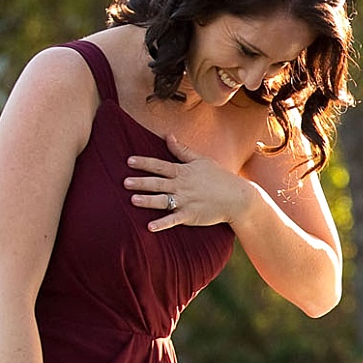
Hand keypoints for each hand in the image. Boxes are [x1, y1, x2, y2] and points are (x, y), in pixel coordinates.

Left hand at [126, 140, 254, 232]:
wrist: (238, 198)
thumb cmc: (219, 177)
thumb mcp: (201, 160)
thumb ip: (182, 150)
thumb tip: (168, 135)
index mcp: (184, 172)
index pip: (161, 165)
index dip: (145, 163)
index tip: (129, 161)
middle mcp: (182, 186)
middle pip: (158, 183)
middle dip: (142, 182)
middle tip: (125, 182)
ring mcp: (186, 201)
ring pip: (163, 200)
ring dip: (148, 201)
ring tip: (133, 200)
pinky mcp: (190, 216)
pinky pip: (174, 220)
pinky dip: (162, 224)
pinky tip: (149, 227)